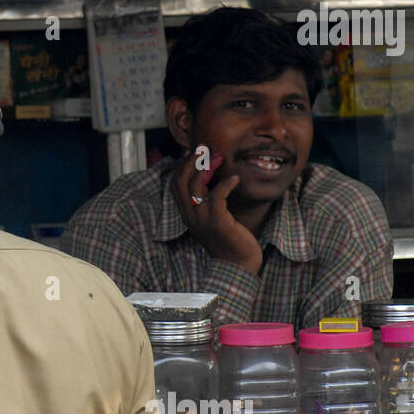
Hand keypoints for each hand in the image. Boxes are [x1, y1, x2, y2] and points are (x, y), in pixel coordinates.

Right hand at [172, 148, 262, 275]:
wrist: (238, 266)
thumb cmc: (229, 240)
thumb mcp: (214, 217)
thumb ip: (209, 201)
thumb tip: (214, 178)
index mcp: (187, 214)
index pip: (175, 184)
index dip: (182, 165)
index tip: (195, 152)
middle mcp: (190, 215)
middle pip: (181, 181)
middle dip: (192, 161)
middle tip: (205, 148)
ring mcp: (202, 219)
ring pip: (196, 186)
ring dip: (207, 168)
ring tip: (220, 157)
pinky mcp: (218, 222)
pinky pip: (217, 196)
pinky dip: (226, 184)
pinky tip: (236, 179)